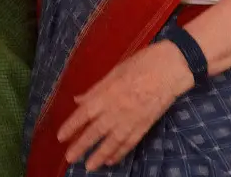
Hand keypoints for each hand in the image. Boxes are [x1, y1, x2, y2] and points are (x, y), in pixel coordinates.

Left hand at [58, 42, 192, 170]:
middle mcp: (115, 110)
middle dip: (81, 146)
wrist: (170, 69)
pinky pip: (130, 143)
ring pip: (112, 142)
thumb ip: (96, 89)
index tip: (60, 137)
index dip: (71, 126)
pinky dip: (120, 153)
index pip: (83, 114)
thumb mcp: (114, 71)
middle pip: (95, 132)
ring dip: (99, 155)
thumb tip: (78, 100)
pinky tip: (111, 160)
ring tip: (89, 166)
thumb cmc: (141, 64)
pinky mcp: (145, 126)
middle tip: (70, 158)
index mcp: (105, 94)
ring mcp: (131, 120)